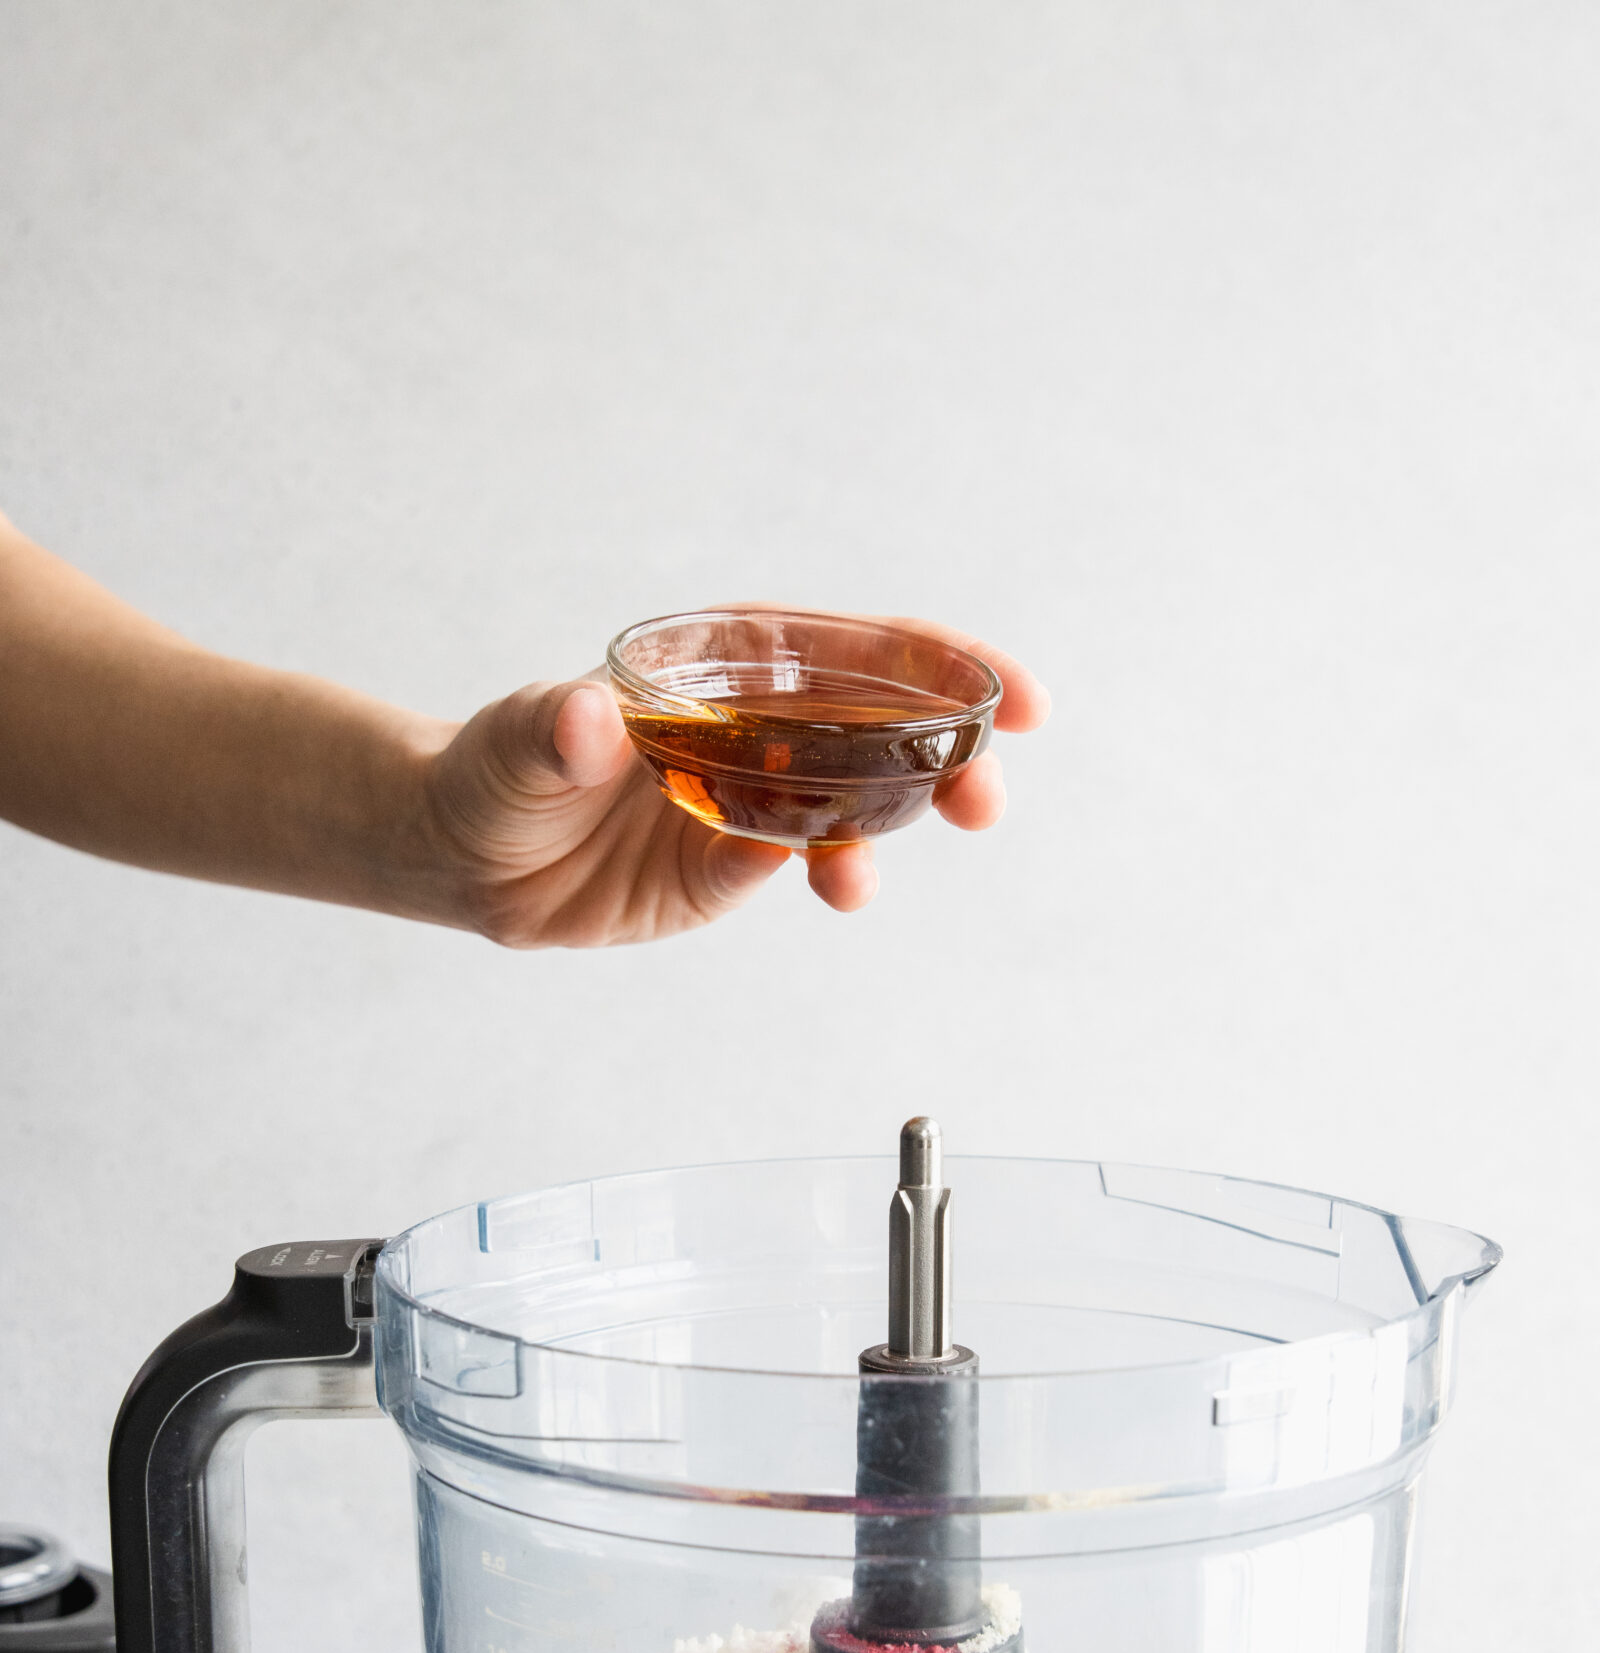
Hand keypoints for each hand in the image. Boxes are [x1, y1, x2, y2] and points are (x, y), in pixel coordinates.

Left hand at [419, 620, 1049, 947]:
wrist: (464, 858)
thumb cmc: (489, 772)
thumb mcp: (513, 745)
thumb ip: (551, 731)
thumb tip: (584, 719)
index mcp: (725, 662)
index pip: (850, 648)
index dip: (938, 662)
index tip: (1005, 694)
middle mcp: (755, 722)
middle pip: (881, 723)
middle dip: (949, 751)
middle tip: (988, 796)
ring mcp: (753, 795)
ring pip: (858, 797)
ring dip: (904, 820)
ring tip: (917, 849)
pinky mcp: (734, 864)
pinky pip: (802, 860)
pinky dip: (832, 871)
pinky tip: (836, 885)